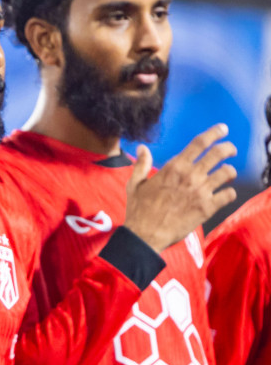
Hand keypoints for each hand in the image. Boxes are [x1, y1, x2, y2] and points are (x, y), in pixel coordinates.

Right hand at [124, 125, 236, 252]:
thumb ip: (141, 164)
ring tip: (227, 174)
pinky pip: (229, 195)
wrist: (145, 235)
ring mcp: (201, 192)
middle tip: (230, 150)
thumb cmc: (138, 210)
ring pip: (228, 172)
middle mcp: (190, 176)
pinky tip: (224, 194)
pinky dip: (229, 193)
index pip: (200, 143)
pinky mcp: (208, 208)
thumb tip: (142, 148)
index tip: (223, 129)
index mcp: (174, 167)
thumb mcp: (135, 184)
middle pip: (219, 153)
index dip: (214, 133)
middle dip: (229, 148)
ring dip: (230, 171)